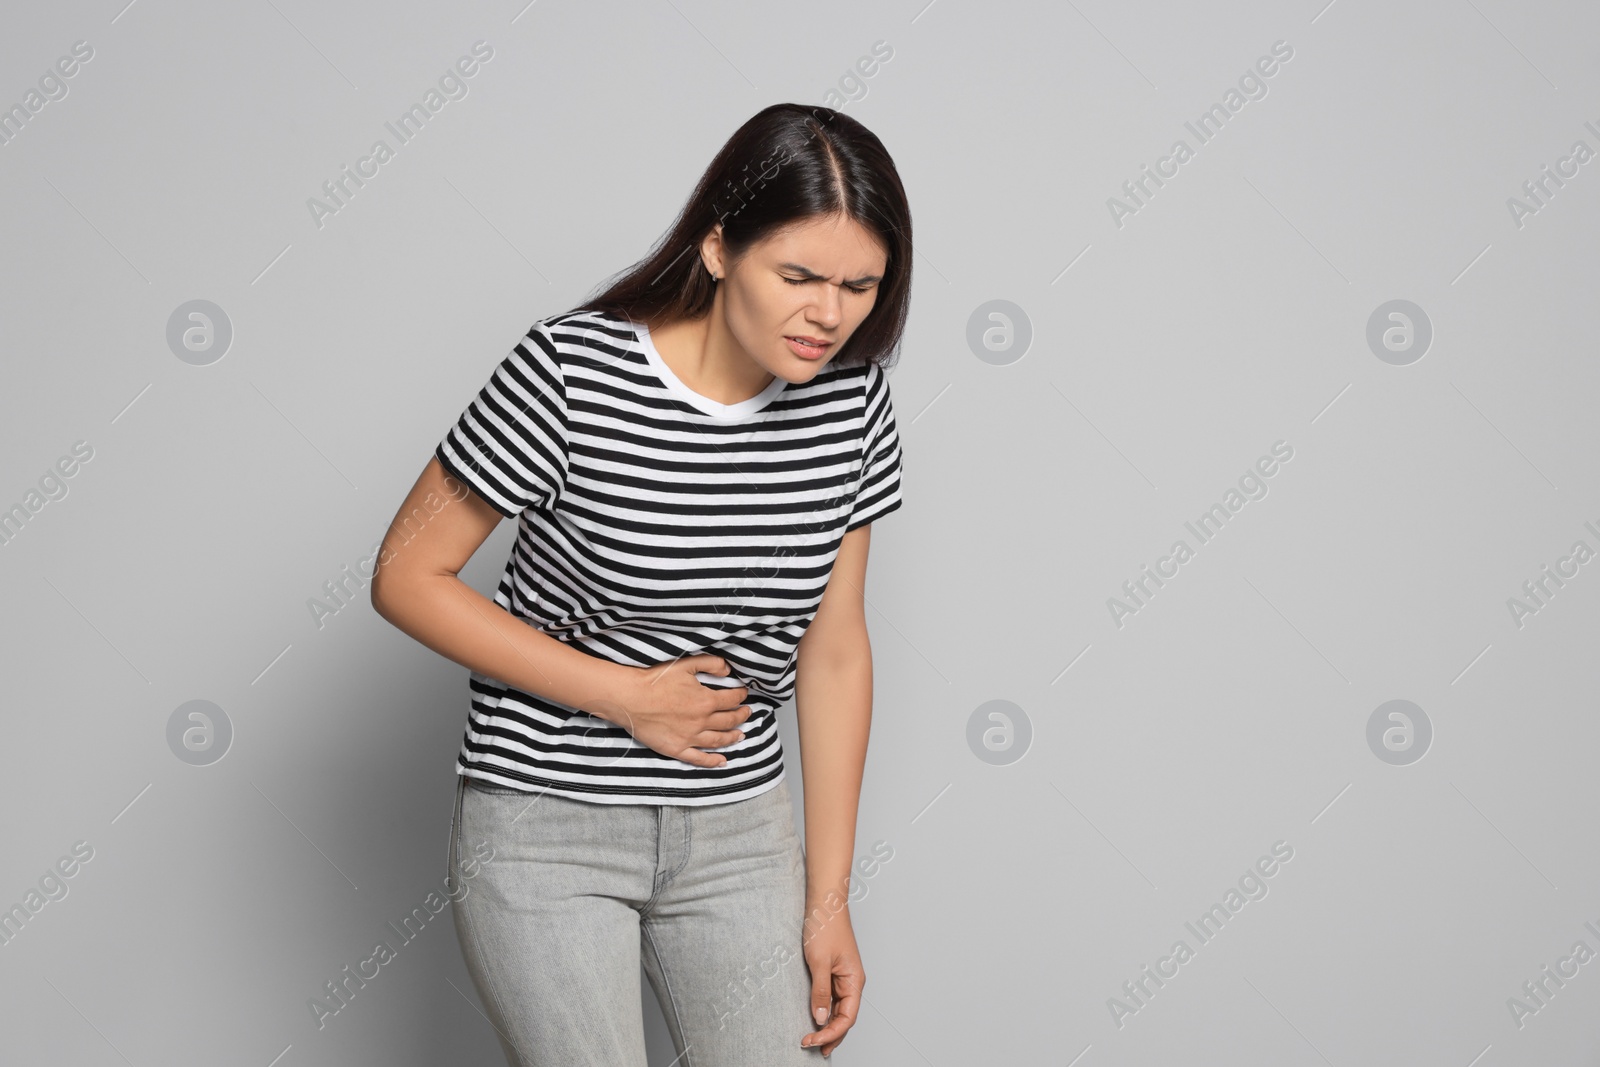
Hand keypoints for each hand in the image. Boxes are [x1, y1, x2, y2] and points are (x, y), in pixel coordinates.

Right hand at [603, 654, 751, 767]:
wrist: (630, 698)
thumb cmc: (655, 680)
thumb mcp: (685, 664)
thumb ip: (710, 664)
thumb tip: (728, 670)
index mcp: (706, 701)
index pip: (731, 699)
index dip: (740, 696)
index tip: (743, 694)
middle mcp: (701, 722)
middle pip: (729, 721)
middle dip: (741, 716)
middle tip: (746, 713)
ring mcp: (690, 738)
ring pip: (718, 740)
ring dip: (732, 738)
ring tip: (740, 736)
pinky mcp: (676, 749)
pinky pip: (699, 758)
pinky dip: (712, 761)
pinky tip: (722, 761)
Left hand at [800, 900, 863, 1056]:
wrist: (824, 902)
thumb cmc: (825, 926)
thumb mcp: (819, 961)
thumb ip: (820, 991)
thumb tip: (821, 1018)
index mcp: (854, 981)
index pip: (847, 1018)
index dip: (831, 1034)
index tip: (812, 1041)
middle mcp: (852, 982)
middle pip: (846, 1017)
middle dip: (831, 1035)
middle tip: (812, 1048)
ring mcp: (844, 977)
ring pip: (840, 1010)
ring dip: (828, 1026)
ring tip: (815, 1041)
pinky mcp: (835, 972)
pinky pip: (833, 998)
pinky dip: (826, 1011)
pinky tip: (818, 1019)